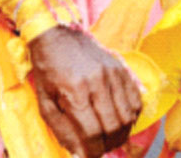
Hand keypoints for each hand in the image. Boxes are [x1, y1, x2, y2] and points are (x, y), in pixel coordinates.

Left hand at [28, 26, 142, 156]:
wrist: (57, 35)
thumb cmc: (47, 70)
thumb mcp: (45, 102)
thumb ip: (61, 130)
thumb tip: (79, 153)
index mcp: (75, 91)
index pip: (92, 133)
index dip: (93, 152)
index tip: (89, 156)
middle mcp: (97, 82)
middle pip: (114, 127)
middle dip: (108, 145)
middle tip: (100, 149)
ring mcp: (113, 73)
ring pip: (128, 116)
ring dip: (121, 133)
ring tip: (111, 138)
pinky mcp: (121, 68)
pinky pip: (135, 99)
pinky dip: (131, 116)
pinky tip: (120, 120)